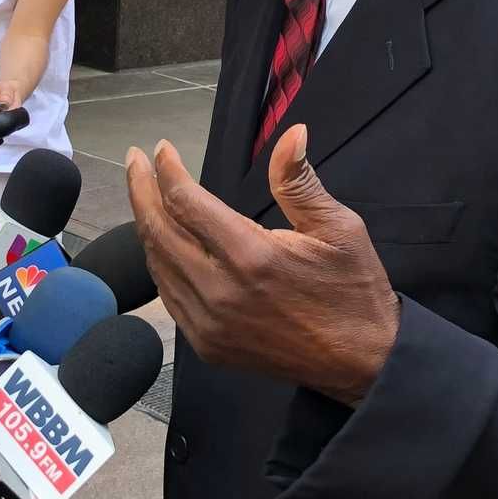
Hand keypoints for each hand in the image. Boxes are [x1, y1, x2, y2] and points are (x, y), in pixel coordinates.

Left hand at [124, 125, 400, 405]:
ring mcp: (209, 324)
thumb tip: (292, 133)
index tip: (160, 148)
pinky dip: (161, 263)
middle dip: (141, 190)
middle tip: (135, 161)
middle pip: (159, 231)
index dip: (166, 171)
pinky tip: (165, 242)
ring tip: (147, 195)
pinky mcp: (208, 346)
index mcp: (252, 257)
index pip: (186, 203)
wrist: (362, 364)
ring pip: (158, 265)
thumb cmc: (352, 290)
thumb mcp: (339, 228)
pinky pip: (169, 297)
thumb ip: (300, 182)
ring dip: (148, 225)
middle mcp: (221, 292)